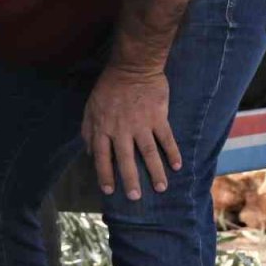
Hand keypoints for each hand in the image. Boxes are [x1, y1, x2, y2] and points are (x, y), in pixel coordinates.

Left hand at [81, 66, 181, 199]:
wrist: (132, 68)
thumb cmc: (108, 88)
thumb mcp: (90, 108)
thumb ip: (88, 131)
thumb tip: (89, 152)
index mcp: (103, 128)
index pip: (102, 157)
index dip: (105, 174)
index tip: (109, 190)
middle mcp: (121, 130)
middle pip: (125, 160)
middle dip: (130, 180)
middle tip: (135, 197)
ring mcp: (141, 125)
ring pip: (148, 153)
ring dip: (155, 172)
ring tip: (161, 188)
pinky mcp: (158, 118)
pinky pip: (166, 139)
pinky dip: (172, 153)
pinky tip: (177, 166)